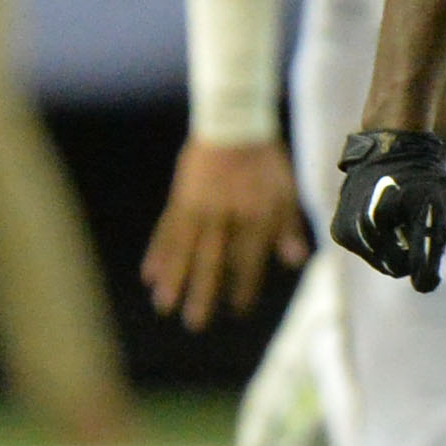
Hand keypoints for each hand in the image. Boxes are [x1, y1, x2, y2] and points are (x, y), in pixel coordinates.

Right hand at [142, 136, 305, 329]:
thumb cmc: (265, 160)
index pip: (248, 259)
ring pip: (183, 248)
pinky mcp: (180, 197)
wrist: (234, 122)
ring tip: (163, 305)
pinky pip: (166, 229)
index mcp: (254, 214)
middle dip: (202, 292)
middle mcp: (224, 215)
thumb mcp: (286, 191)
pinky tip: (149, 274)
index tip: (238, 310)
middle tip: (195, 323)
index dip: (244, 286)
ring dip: (173, 278)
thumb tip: (296, 261)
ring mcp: (198, 206)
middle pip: (211, 260)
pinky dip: (157, 252)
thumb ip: (289, 227)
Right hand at [332, 128, 445, 290]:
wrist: (389, 146)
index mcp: (379, 220)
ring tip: (399, 215)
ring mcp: (344, 230)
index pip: (405, 266)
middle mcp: (355, 227)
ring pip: (378, 260)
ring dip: (393, 245)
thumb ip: (431, 250)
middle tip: (413, 220)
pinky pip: (366, 251)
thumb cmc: (420, 177)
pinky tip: (385, 215)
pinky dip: (378, 240)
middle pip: (392, 266)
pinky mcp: (339, 231)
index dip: (423, 257)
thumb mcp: (434, 210)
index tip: (427, 231)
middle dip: (407, 249)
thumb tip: (424, 287)